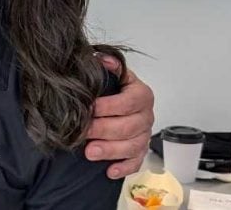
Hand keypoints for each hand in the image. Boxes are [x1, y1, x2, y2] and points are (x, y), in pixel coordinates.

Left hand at [85, 55, 153, 179]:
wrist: (118, 99)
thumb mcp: (112, 72)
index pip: (128, 102)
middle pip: (129, 126)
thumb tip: (101, 59)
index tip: (90, 108)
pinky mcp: (140, 151)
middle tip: (84, 132)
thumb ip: (108, 65)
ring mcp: (144, 135)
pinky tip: (110, 171)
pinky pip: (136, 162)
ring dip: (110, 151)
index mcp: (141, 94)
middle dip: (104, 130)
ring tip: (90, 152)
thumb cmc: (113, 87)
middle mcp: (146, 115)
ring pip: (132, 146)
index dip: (109, 106)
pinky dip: (124, 168)